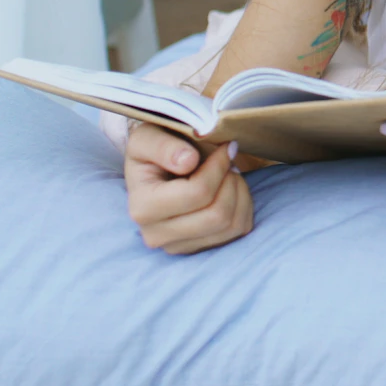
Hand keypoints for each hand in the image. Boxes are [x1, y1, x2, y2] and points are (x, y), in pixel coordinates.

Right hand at [124, 123, 254, 254]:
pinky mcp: (201, 248)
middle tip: (227, 160)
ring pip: (232, 225)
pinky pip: (239, 230)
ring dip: (239, 192)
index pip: (197, 193)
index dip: (219, 166)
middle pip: (217, 215)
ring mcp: (180, 246)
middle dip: (230, 181)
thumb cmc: (154, 148)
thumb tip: (187, 161)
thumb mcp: (148, 136)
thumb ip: (163, 146)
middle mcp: (157, 235)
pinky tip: (230, 188)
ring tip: (228, 173)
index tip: (225, 146)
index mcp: (142, 208)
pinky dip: (244, 205)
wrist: (154, 167)